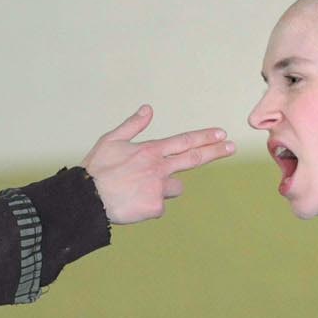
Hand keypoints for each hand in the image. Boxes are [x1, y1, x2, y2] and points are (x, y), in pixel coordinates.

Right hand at [81, 105, 234, 224]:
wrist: (87, 198)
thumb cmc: (96, 169)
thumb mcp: (111, 140)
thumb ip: (132, 125)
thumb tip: (148, 109)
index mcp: (150, 150)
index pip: (184, 141)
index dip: (204, 137)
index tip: (221, 134)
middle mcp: (159, 167)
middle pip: (193, 158)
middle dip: (215, 151)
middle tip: (231, 147)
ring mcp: (159, 188)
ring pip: (174, 187)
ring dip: (164, 188)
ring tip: (138, 189)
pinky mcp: (155, 207)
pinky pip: (159, 206)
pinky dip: (149, 205)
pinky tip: (132, 203)